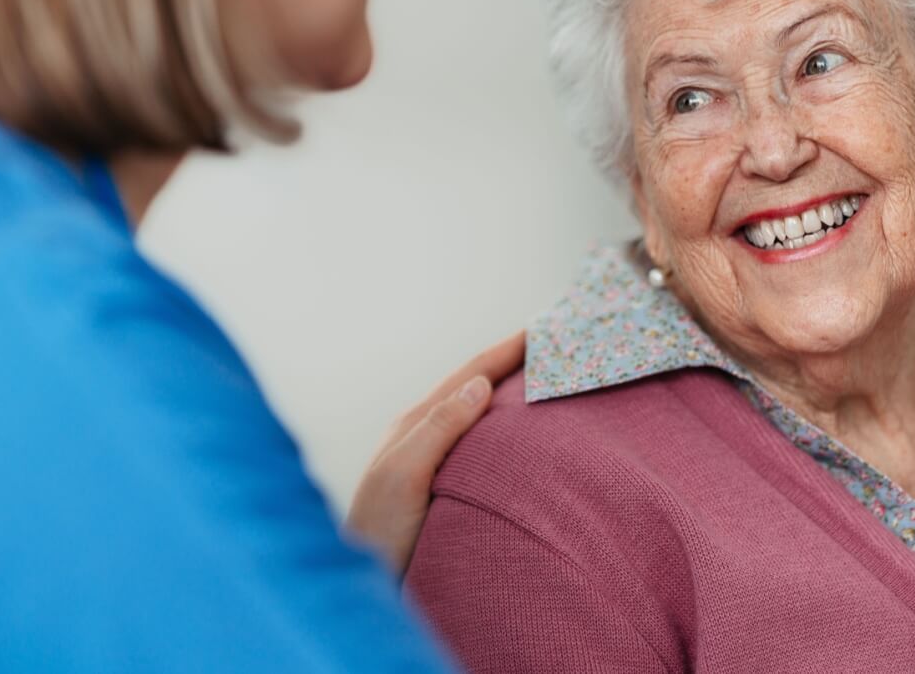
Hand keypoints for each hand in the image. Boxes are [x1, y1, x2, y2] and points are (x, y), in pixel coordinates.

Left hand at [344, 330, 525, 575]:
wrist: (360, 587)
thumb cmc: (378, 534)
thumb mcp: (404, 475)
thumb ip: (438, 429)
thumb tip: (479, 384)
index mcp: (415, 425)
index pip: (469, 375)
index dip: (506, 350)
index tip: (543, 328)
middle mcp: (424, 437)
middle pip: (475, 388)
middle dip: (512, 364)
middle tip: (553, 345)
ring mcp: (432, 462)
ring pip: (477, 416)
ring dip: (509, 394)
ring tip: (543, 380)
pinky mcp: (441, 489)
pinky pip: (480, 445)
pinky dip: (504, 430)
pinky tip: (520, 438)